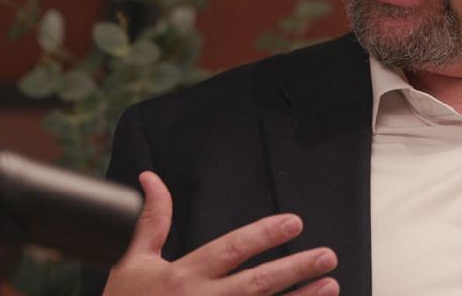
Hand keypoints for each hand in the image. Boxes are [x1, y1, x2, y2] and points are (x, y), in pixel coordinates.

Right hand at [104, 172, 338, 295]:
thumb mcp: (131, 261)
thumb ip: (151, 220)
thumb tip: (152, 178)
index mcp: (183, 276)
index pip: (231, 250)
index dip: (263, 234)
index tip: (293, 222)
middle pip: (257, 283)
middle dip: (295, 267)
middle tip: (327, 255)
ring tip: (330, 284)